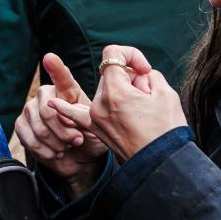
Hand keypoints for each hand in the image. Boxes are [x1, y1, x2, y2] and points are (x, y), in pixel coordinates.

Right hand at [15, 54, 107, 195]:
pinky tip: (54, 153)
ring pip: (40, 129)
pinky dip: (45, 151)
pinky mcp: (21, 125)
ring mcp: (30, 108)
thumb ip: (81, 119)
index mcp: (67, 91)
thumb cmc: (89, 138)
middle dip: (64, 132)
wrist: (78, 157)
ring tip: (66, 147)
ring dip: (56, 144)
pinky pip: (30, 140)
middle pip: (48, 112)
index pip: (62, 78)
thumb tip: (64, 112)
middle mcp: (46, 95)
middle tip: (77, 140)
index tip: (50, 58)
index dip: (56, 68)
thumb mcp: (94, 128)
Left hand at [52, 45, 187, 160]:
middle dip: (129, 77)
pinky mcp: (95, 129)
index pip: (113, 55)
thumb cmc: (167, 130)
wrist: (162, 164)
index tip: (145, 70)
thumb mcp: (165, 93)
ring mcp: (95, 117)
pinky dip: (67, 109)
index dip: (131, 55)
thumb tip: (136, 74)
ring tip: (138, 111)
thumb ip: (148, 75)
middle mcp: (99, 103)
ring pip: (105, 91)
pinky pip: (76, 116)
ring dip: (120, 92)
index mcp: (116, 92)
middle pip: (110, 75)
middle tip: (147, 96)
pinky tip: (53, 103)